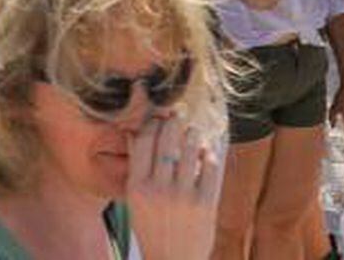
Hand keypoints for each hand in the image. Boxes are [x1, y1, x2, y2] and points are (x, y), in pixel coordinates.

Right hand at [127, 114, 224, 259]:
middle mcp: (158, 189)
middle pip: (166, 138)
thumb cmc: (152, 229)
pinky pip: (210, 166)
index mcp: (137, 187)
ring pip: (191, 147)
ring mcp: (183, 195)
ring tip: (193, 131)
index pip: (142, 140)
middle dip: (173, 121)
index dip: (151, 122)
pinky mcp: (206, 203)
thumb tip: (133, 133)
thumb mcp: (135, 201)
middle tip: (178, 114)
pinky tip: (206, 154)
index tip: (158, 116)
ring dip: (193, 134)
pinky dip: (208, 154)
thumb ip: (135, 168)